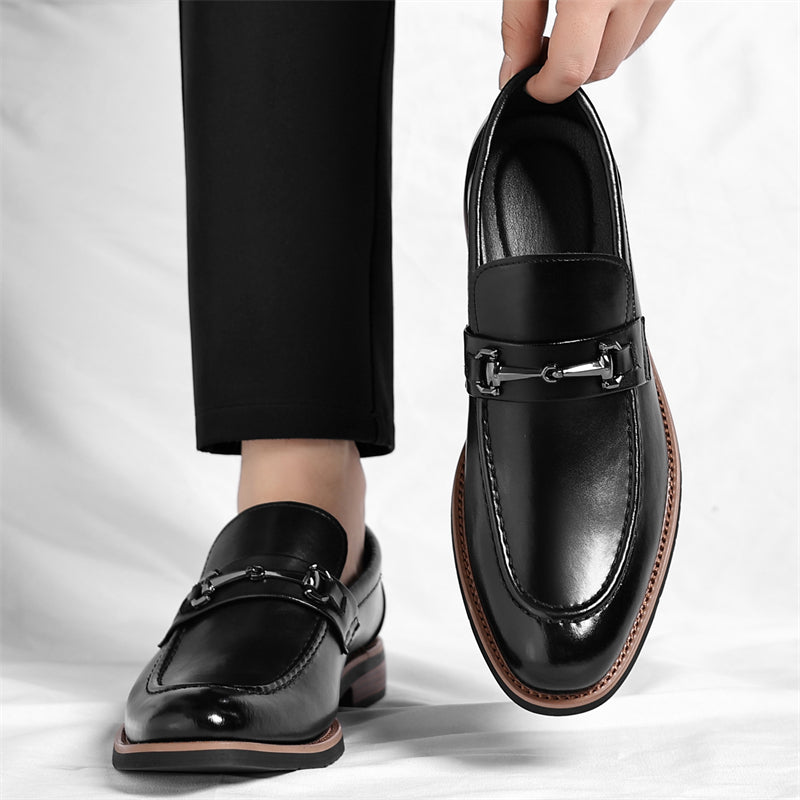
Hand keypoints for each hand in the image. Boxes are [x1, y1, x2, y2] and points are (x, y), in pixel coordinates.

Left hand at [500, 0, 673, 102]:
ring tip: (574, 12)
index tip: (528, 83)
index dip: (543, 87)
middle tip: (546, 39)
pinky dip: (619, 27)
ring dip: (596, 49)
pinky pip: (644, 25)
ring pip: (625, 52)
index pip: (571, 70)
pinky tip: (601, 2)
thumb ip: (519, 24)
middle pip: (600, 68)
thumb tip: (514, 73)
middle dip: (568, 68)